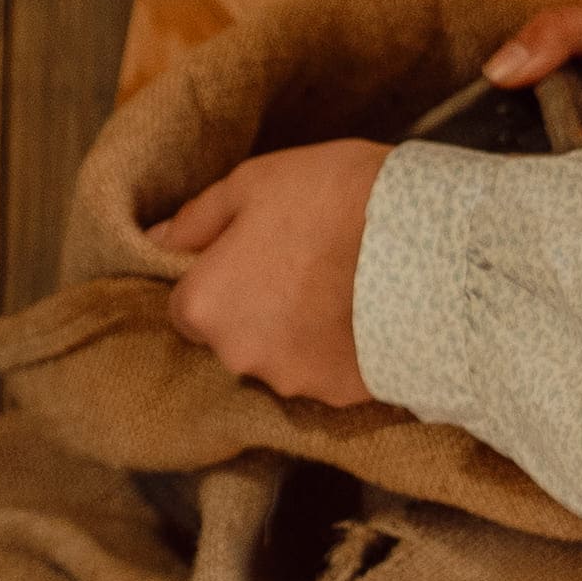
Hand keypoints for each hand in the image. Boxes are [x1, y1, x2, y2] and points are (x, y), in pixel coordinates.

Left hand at [156, 137, 388, 406]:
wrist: (426, 240)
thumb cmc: (329, 198)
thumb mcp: (252, 184)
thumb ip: (196, 220)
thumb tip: (155, 240)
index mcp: (205, 306)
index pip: (187, 307)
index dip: (219, 278)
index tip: (255, 254)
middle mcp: (237, 356)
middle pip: (232, 337)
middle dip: (256, 308)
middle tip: (303, 264)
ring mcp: (290, 381)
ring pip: (279, 358)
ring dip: (297, 333)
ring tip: (341, 288)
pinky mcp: (339, 397)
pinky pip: (326, 373)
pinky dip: (338, 352)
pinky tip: (365, 314)